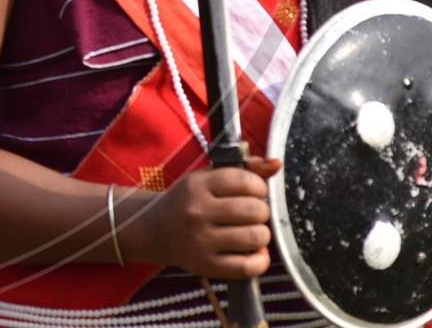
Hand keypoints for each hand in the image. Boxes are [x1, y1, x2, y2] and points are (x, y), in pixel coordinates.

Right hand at [140, 157, 277, 279]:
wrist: (154, 230)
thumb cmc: (187, 201)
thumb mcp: (206, 178)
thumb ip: (243, 170)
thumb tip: (276, 164)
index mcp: (197, 185)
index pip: (245, 181)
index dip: (259, 186)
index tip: (254, 191)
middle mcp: (197, 212)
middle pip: (254, 210)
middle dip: (261, 210)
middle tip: (252, 213)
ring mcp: (201, 241)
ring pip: (256, 237)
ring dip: (262, 234)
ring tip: (252, 230)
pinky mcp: (205, 265)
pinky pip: (247, 267)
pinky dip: (260, 260)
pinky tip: (254, 251)